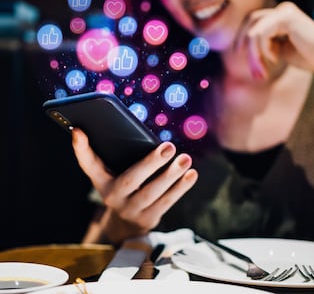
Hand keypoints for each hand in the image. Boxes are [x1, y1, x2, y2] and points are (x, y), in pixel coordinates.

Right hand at [71, 128, 197, 240]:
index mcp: (102, 182)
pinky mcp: (148, 219)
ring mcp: (131, 211)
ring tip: (186, 159)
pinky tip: (191, 174)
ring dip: (171, 175)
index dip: (81, 149)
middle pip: (131, 179)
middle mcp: (113, 198)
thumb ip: (119, 157)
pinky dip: (180, 188)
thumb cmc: (124, 188)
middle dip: (151, 163)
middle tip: (169, 147)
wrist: (125, 225)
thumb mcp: (114, 175)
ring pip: (153, 192)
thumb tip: (130, 135)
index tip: (79, 130)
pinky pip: (166, 202)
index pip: (89, 164)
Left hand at [236, 1, 313, 92]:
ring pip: (254, 32)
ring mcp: (284, 11)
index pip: (253, 23)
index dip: (244, 40)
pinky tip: (276, 60)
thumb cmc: (307, 57)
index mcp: (281, 14)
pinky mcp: (286, 18)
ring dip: (254, 55)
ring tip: (262, 72)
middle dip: (247, 49)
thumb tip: (244, 46)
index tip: (244, 60)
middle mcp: (282, 9)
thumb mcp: (279, 50)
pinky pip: (261, 35)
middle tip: (253, 71)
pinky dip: (264, 51)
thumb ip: (265, 44)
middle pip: (250, 24)